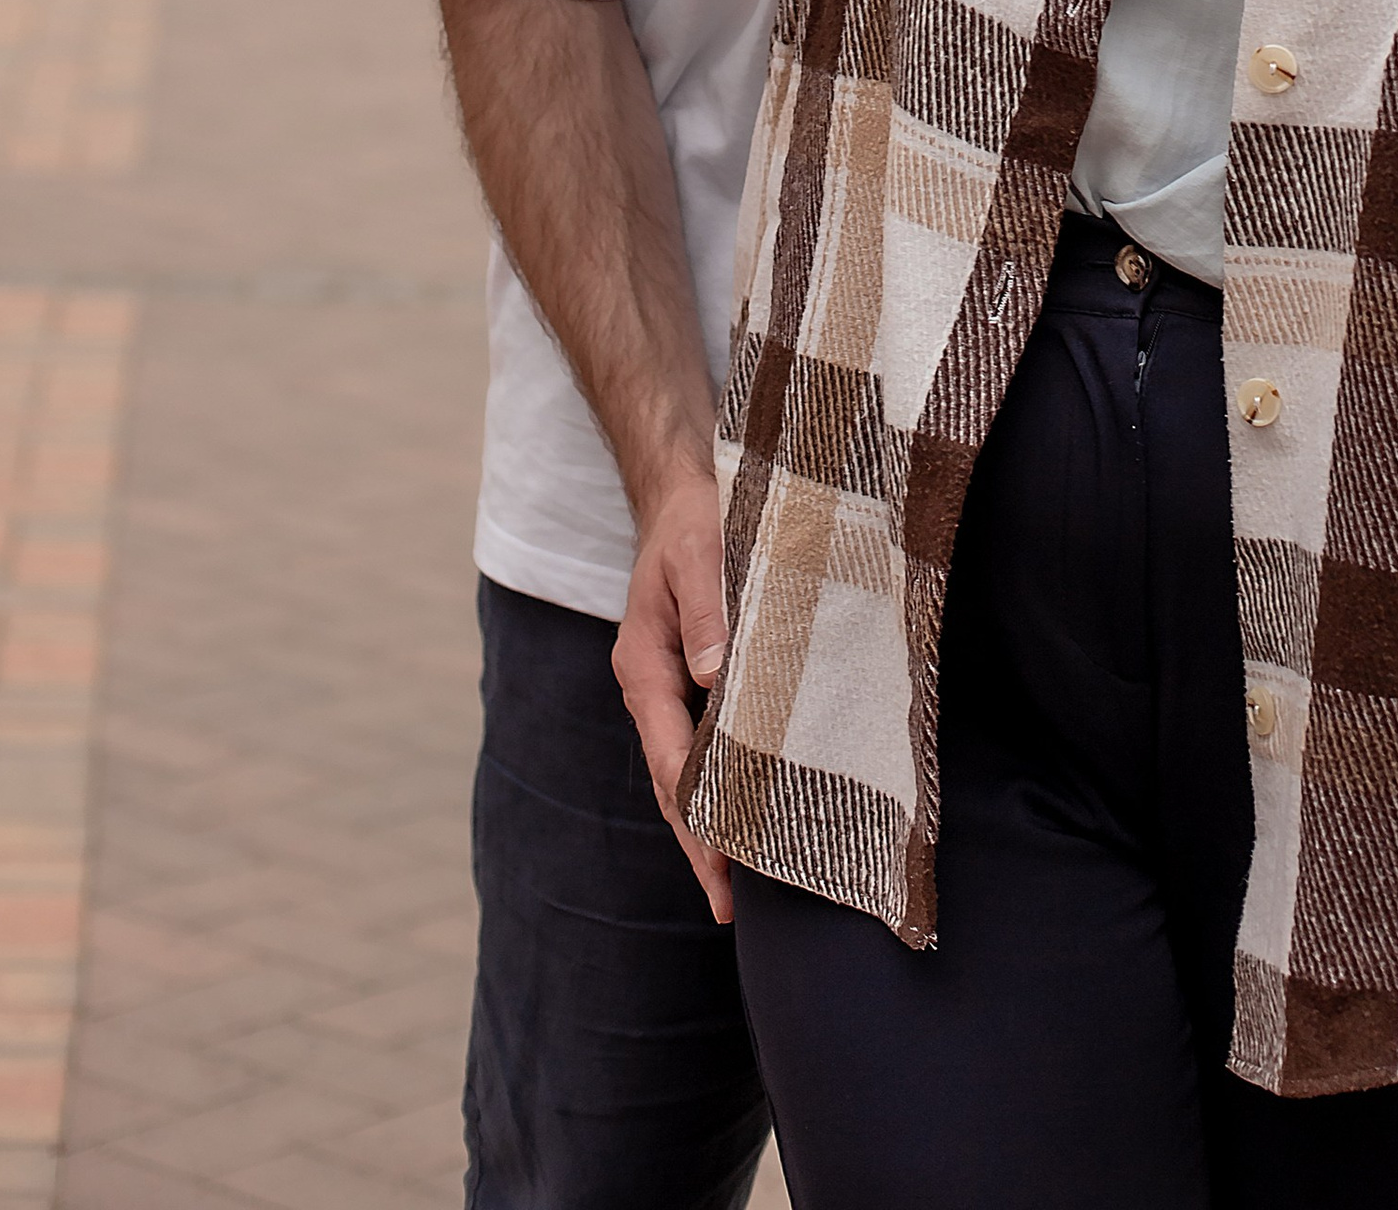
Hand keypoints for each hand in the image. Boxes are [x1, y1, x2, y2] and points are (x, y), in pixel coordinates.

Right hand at [611, 460, 733, 924]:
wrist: (684, 490)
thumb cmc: (695, 519)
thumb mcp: (701, 553)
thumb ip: (711, 610)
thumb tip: (717, 680)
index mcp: (644, 666)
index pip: (669, 757)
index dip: (694, 814)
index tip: (718, 866)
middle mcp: (656, 686)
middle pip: (671, 780)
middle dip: (698, 842)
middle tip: (728, 908)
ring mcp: (674, 686)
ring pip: (687, 768)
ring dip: (711, 819)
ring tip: (739, 885)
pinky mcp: (698, 678)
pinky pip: (707, 740)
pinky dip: (725, 779)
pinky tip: (753, 807)